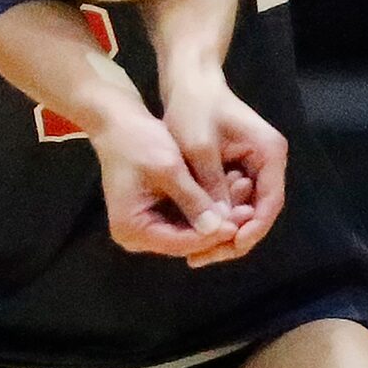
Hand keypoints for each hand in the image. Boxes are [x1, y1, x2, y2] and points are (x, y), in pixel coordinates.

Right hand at [89, 104, 239, 258]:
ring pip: (189, 232)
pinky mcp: (154, 216)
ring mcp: (144, 228)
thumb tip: (221, 227)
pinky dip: (205, 208)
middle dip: (217, 226)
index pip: (180, 242)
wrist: (118, 125)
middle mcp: (136, 236)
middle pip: (186, 241)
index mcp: (132, 229)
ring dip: (216, 217)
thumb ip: (194, 201)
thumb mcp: (169, 170)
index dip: (212, 234)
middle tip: (249, 211)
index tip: (241, 221)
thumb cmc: (139, 142)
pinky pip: (184, 220)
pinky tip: (229, 193)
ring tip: (244, 199)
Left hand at [160, 70, 287, 266]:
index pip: (269, 204)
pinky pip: (230, 200)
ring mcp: (253, 165)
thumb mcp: (199, 148)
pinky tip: (191, 230)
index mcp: (270, 155)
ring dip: (221, 230)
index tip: (227, 248)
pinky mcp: (236, 167)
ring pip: (242, 209)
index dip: (250, 231)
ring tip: (194, 250)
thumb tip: (218, 226)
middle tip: (202, 257)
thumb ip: (211, 186)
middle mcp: (268, 163)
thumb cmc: (194, 107)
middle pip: (257, 212)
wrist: (188, 80)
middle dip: (232, 237)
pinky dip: (214, 215)